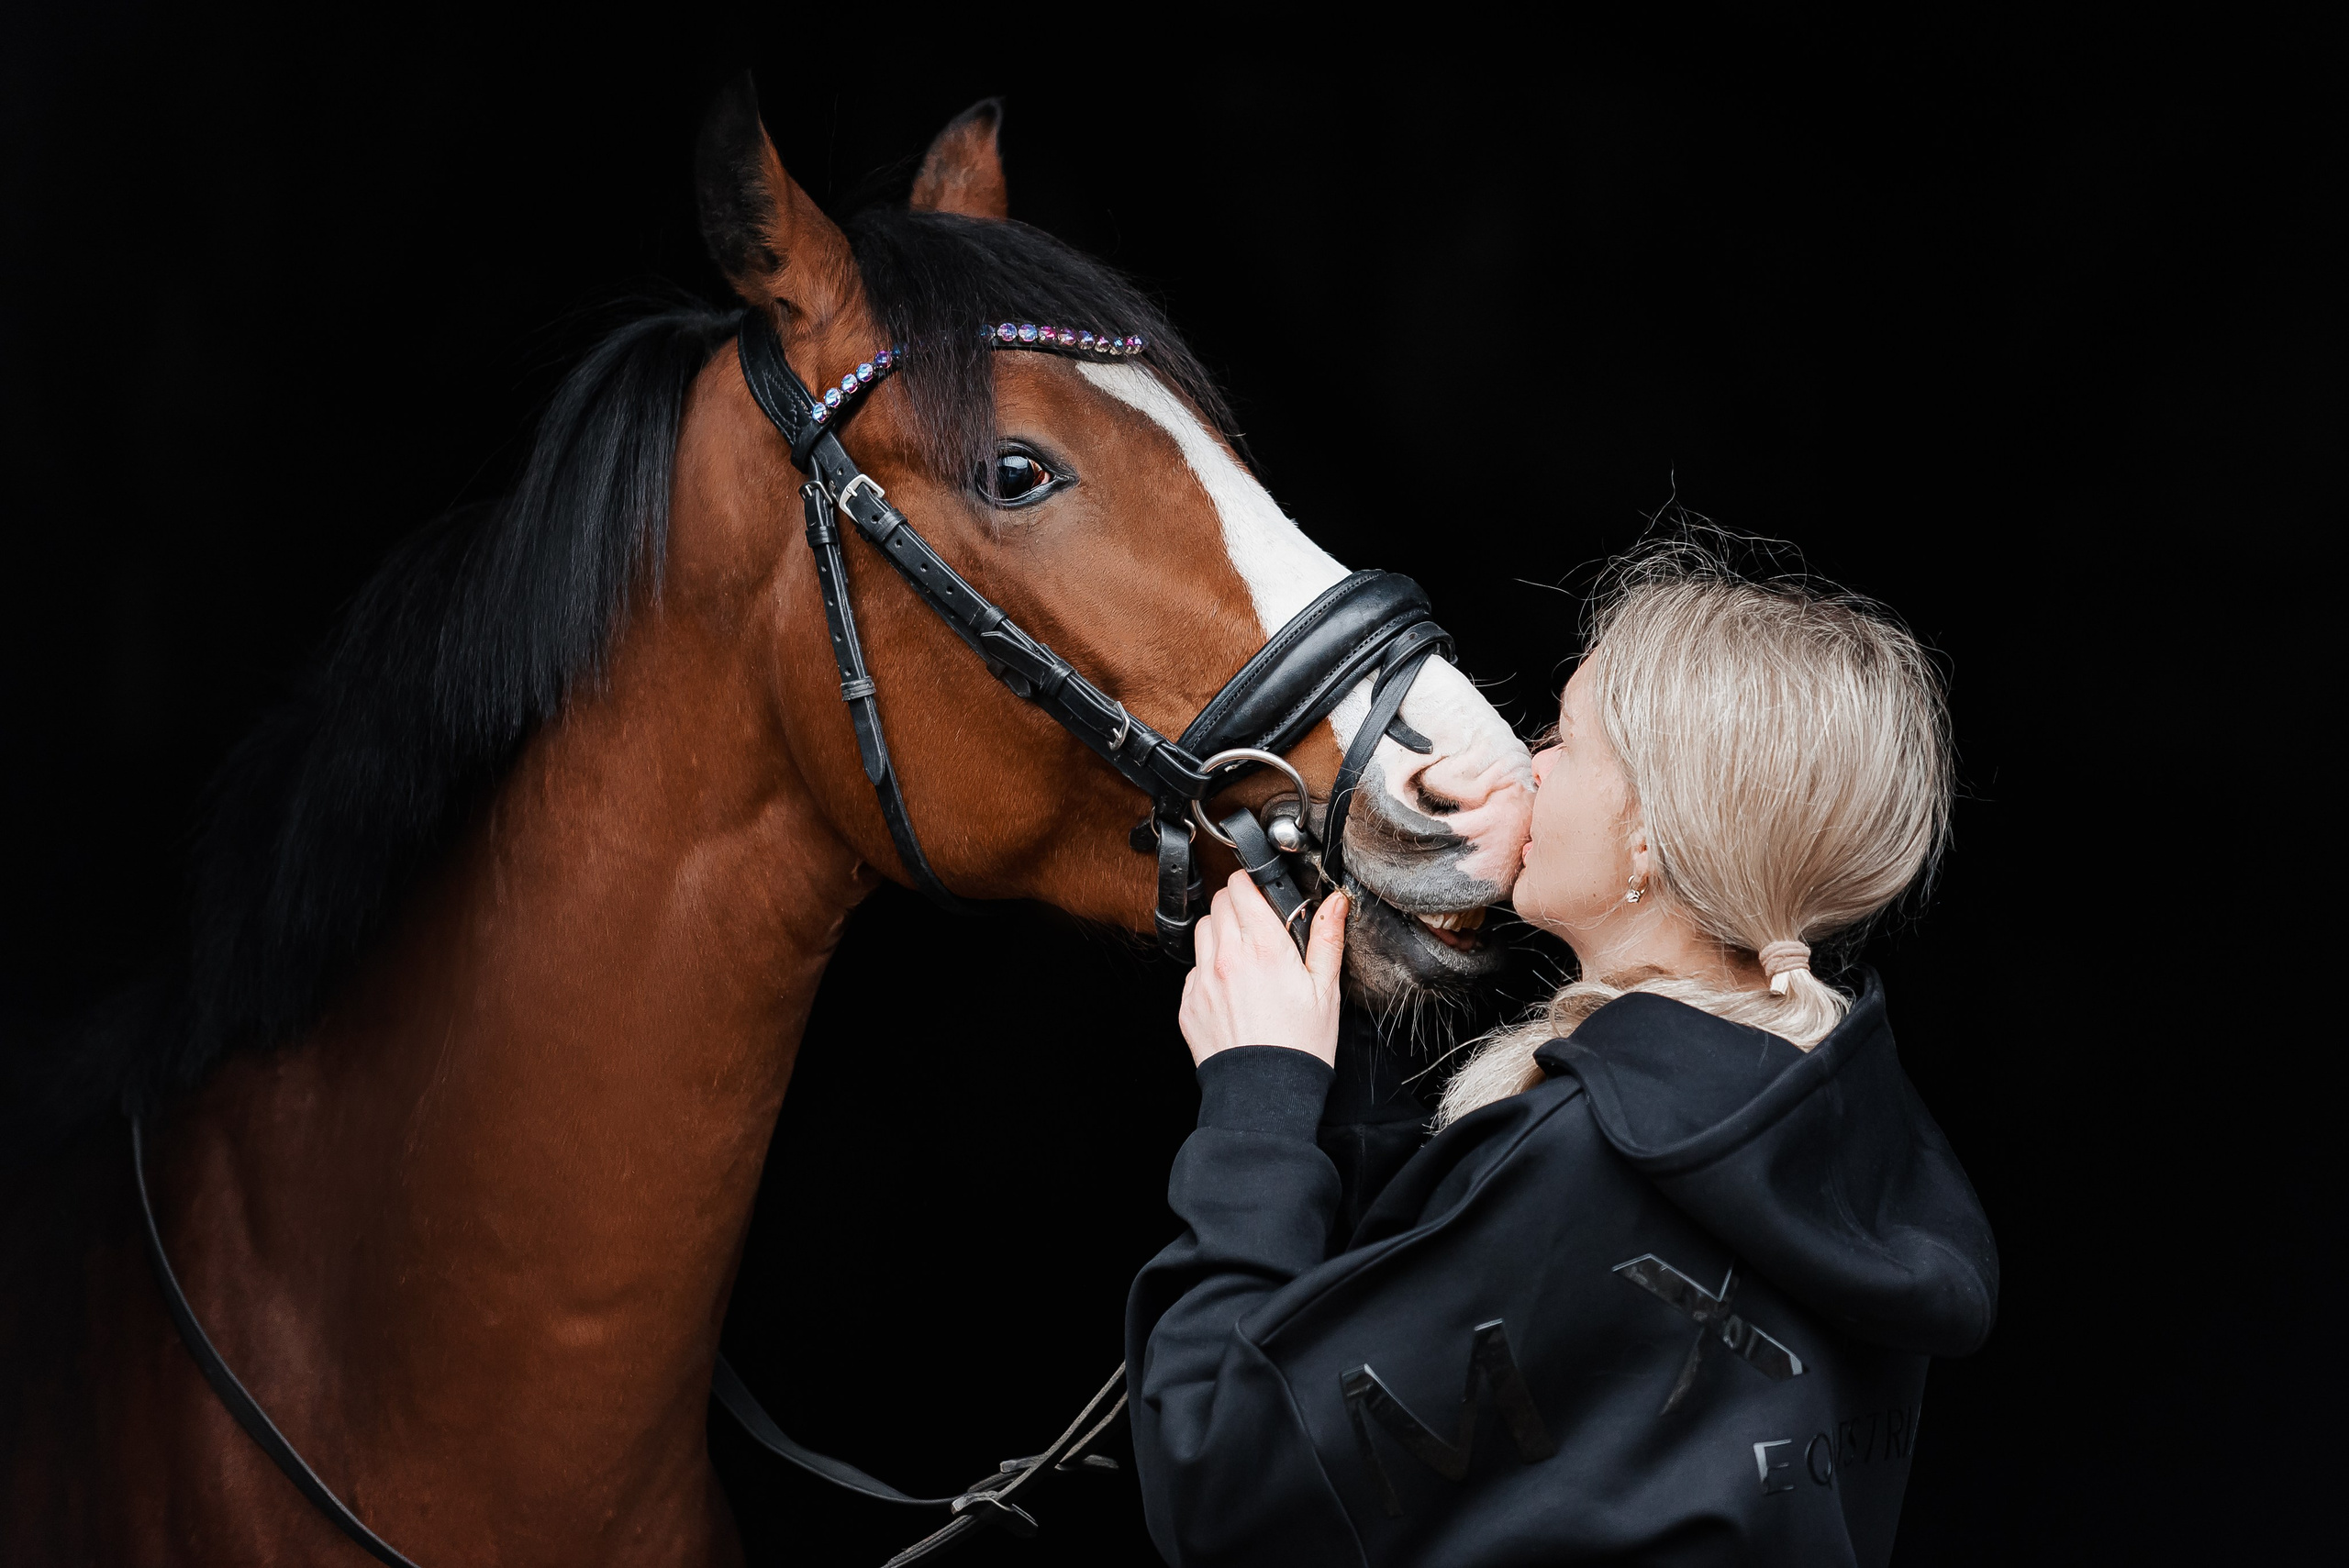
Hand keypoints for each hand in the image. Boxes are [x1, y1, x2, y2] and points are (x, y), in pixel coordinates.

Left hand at [1178, 873, 1347, 1066]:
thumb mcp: (1325, 990)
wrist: (1264, 1095)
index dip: (1251, 882)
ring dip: (1220, 932)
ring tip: (1244, 955)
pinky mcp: (1188, 1004)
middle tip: (1258, 925)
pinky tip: (1232, 989)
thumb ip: (1326, 939)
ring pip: (1202, 932)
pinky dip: (1209, 969)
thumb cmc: (1299, 1046)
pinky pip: (1193, 970)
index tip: (1261, 890)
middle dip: (1237, 905)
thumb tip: (1335, 903)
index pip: (1241, 888)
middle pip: (1219, 904)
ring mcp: (1202, 982)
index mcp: (1263, 949)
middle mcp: (1226, 959)